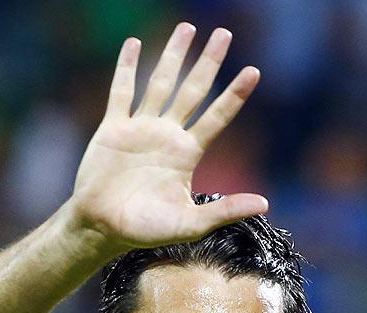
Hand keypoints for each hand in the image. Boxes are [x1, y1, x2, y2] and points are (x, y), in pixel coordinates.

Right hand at [70, 23, 266, 249]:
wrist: (101, 227)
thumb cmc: (144, 230)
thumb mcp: (188, 224)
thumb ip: (224, 212)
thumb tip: (265, 203)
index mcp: (187, 154)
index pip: (216, 117)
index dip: (234, 95)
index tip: (253, 71)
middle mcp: (167, 135)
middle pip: (193, 90)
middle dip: (208, 62)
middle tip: (224, 34)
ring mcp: (140, 129)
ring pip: (160, 84)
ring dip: (173, 56)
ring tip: (187, 28)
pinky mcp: (113, 128)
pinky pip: (121, 92)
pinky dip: (126, 68)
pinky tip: (134, 44)